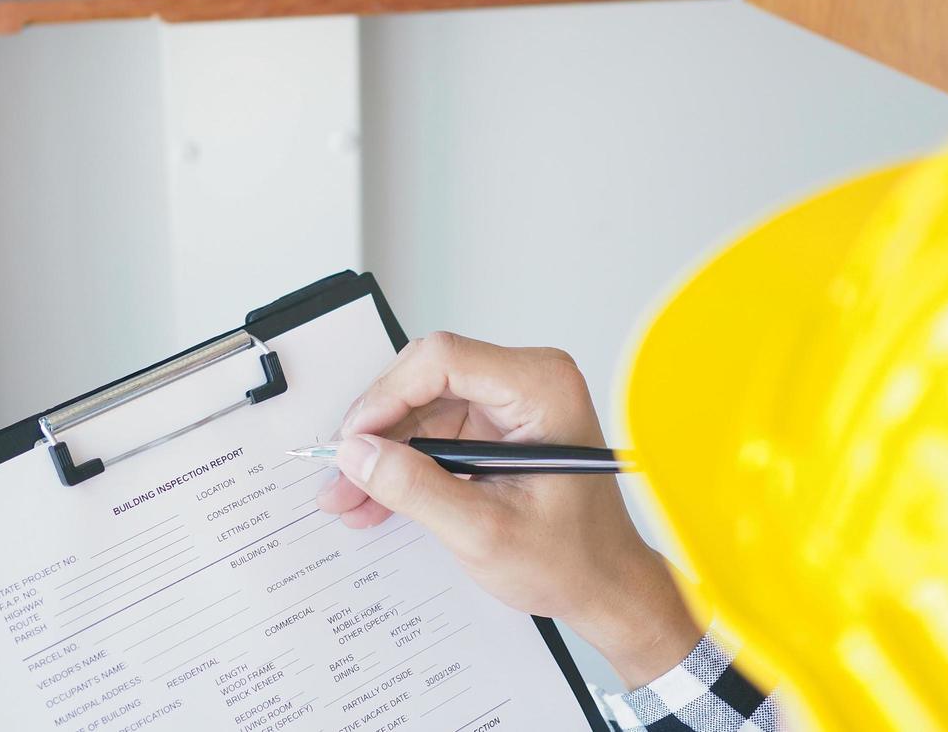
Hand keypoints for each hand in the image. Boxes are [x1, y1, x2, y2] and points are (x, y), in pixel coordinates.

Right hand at [316, 332, 700, 687]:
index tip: (353, 441)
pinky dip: (405, 462)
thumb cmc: (573, 559)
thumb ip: (415, 489)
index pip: (443, 360)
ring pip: (423, 407)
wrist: (606, 587)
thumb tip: (356, 454)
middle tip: (341, 474)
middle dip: (377, 430)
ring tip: (348, 496)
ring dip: (383, 451)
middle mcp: (529, 381)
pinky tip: (375, 496)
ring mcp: (512, 402)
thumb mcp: (483, 532)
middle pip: (426, 379)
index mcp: (542, 388)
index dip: (386, 396)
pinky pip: (436, 430)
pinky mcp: (498, 426)